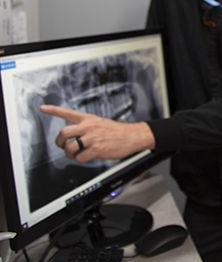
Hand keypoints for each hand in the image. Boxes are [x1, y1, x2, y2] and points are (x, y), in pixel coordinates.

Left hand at [40, 105, 155, 162]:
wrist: (132, 136)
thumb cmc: (117, 131)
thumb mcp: (101, 122)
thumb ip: (87, 127)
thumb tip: (75, 137)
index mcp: (89, 119)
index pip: (68, 112)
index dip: (53, 110)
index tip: (42, 108)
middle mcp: (88, 127)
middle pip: (64, 132)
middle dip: (59, 142)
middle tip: (62, 145)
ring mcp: (92, 138)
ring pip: (70, 147)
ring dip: (70, 153)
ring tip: (76, 153)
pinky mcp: (96, 149)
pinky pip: (80, 157)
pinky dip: (81, 159)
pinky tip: (87, 157)